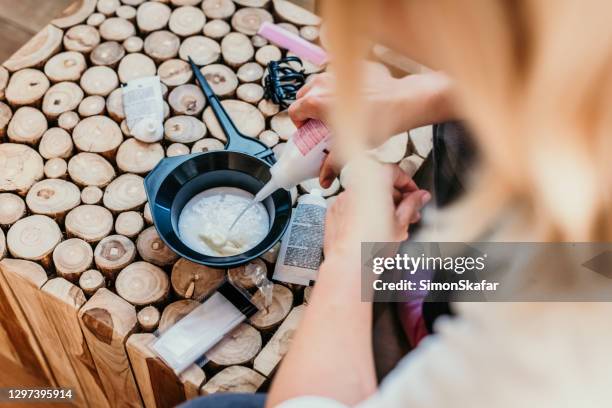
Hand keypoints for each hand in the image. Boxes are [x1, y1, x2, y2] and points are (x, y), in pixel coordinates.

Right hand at [289, 66, 454, 187]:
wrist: (402, 102)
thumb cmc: (377, 121)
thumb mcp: (349, 147)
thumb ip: (332, 164)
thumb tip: (324, 179)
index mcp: (316, 102)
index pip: (294, 111)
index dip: (300, 124)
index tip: (309, 131)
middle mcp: (322, 83)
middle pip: (304, 96)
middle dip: (309, 110)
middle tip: (321, 124)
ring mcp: (337, 72)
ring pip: (319, 84)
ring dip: (322, 97)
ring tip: (337, 111)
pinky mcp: (352, 67)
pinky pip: (339, 77)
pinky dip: (341, 87)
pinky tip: (354, 99)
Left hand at [323, 164, 430, 259]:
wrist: (348, 264)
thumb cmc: (372, 246)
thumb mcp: (401, 223)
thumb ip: (412, 204)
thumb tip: (420, 196)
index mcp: (374, 180)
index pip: (396, 172)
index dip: (409, 185)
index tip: (415, 196)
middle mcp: (356, 185)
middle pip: (381, 184)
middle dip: (397, 198)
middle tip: (408, 215)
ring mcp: (343, 198)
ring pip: (367, 196)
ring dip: (381, 206)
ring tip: (392, 226)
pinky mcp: (334, 211)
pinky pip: (353, 206)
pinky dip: (363, 213)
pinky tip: (373, 229)